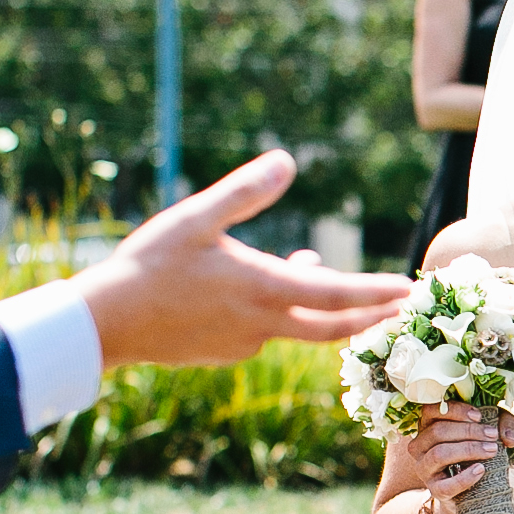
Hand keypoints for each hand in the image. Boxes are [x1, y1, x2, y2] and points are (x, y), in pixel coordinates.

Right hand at [71, 152, 412, 367]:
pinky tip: (260, 288)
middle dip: (370, 315)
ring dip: (316, 304)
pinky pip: (265, 331)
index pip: (335, 295)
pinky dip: (278, 311)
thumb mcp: (196, 219)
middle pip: (332, 326)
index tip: (407, 289)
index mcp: (263, 289)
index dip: (375, 293)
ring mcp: (244, 343)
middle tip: (401, 307)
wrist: (107, 324)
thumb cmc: (148, 266)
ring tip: (314, 270)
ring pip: (295, 325)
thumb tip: (287, 161)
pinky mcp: (224, 352)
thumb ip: (244, 192)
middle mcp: (262, 324)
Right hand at [404, 403, 513, 513]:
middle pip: (437, 431)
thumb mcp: (490, 431)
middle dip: (468, 431)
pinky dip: (465, 477)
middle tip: (492, 434)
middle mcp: (419, 446)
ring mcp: (424, 468)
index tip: (479, 416)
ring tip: (492, 450)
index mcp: (427, 426)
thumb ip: (503, 426)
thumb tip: (509, 438)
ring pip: (439, 454)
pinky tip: (481, 469)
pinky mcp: (434, 490)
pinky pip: (446, 485)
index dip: (455, 411)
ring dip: (468, 449)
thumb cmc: (476, 450)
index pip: (431, 410)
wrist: (469, 488)